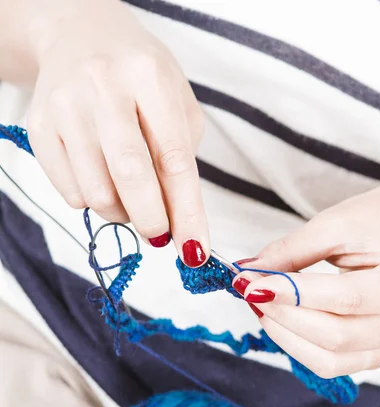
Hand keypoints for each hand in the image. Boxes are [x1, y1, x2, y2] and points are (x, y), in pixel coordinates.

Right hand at [27, 0, 207, 264]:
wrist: (78, 38)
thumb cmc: (139, 78)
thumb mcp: (175, 104)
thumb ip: (181, 160)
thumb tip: (179, 225)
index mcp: (148, 76)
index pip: (173, 158)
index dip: (187, 211)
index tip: (195, 250)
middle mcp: (102, 85)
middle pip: (130, 175)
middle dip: (151, 219)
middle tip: (159, 234)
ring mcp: (65, 106)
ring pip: (96, 193)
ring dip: (121, 212)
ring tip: (130, 195)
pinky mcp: (39, 128)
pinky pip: (70, 193)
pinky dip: (93, 202)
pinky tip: (102, 179)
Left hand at [233, 185, 379, 377]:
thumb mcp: (343, 223)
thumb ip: (294, 249)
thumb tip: (251, 270)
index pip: (345, 299)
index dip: (291, 293)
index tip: (250, 282)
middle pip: (334, 336)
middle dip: (282, 314)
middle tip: (249, 289)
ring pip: (330, 359)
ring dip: (286, 334)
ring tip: (260, 304)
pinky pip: (334, 363)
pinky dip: (300, 345)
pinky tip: (281, 320)